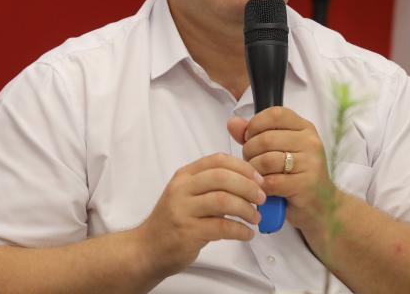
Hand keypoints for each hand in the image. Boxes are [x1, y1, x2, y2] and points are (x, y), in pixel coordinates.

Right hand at [136, 153, 265, 279]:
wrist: (147, 249)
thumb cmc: (174, 221)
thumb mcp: (188, 194)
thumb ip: (212, 185)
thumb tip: (250, 182)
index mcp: (185, 175)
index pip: (218, 160)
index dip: (243, 167)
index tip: (259, 179)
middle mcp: (182, 189)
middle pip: (223, 177)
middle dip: (248, 186)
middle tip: (262, 198)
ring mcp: (183, 210)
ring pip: (223, 200)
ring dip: (246, 209)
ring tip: (255, 218)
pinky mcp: (188, 232)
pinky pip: (222, 227)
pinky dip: (240, 230)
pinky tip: (247, 234)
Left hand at [227, 107, 336, 233]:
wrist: (320, 205)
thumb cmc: (295, 174)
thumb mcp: (277, 149)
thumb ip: (254, 135)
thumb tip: (232, 123)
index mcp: (304, 127)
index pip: (275, 114)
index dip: (256, 124)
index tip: (250, 137)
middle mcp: (310, 142)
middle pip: (265, 139)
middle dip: (250, 152)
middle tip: (251, 162)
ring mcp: (310, 163)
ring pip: (266, 160)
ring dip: (254, 170)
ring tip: (257, 175)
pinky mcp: (306, 184)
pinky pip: (272, 181)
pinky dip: (262, 186)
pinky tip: (263, 188)